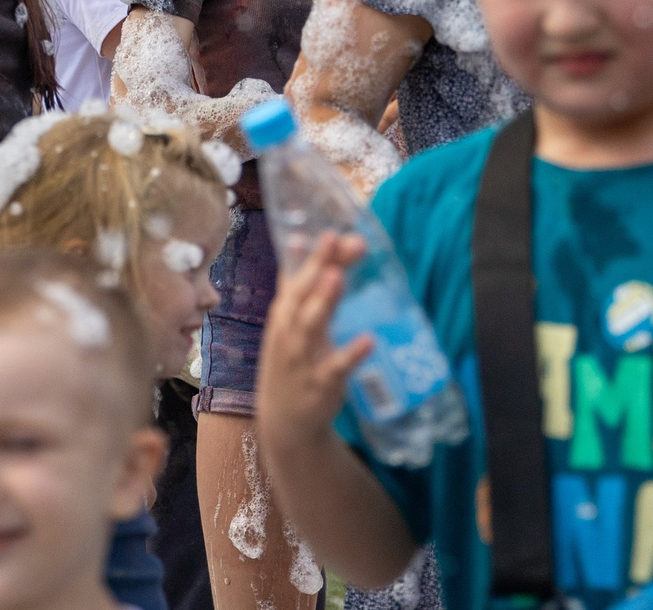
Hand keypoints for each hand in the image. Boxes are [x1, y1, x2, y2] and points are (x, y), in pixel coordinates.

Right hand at [256, 232, 371, 447]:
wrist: (283, 421)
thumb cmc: (290, 361)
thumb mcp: (288, 321)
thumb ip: (297, 281)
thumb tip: (298, 238)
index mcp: (284, 313)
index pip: (298, 278)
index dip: (315, 256)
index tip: (332, 232)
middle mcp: (288, 332)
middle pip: (301, 295)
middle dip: (316, 267)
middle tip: (333, 238)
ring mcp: (302, 358)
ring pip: (310, 326)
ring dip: (323, 301)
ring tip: (338, 277)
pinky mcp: (320, 384)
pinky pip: (336, 368)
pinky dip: (351, 354)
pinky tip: (369, 340)